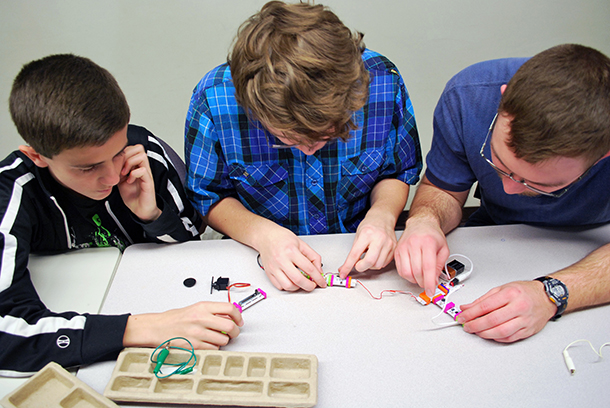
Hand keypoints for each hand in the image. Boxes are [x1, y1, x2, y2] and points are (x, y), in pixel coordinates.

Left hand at [117, 144, 161, 221]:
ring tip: (124, 173)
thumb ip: (117, 169)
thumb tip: (108, 161)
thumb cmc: (131, 195)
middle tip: (120, 167)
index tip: (116, 164)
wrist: (139, 209)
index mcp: (136, 165)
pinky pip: (143, 170)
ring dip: (130, 163)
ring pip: (142, 156)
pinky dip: (134, 173)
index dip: (123, 152)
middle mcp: (142, 167)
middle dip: (126, 155)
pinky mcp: (148, 182)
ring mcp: (146, 174)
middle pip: (138, 148)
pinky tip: (129, 180)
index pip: (132, 148)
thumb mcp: (119, 179)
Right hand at [124, 301, 243, 349]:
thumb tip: (231, 316)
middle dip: (235, 331)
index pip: (229, 308)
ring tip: (216, 338)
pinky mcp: (194, 346)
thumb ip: (213, 311)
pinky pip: (213, 349)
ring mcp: (197, 333)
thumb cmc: (175, 319)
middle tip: (233, 333)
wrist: (157, 328)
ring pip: (223, 340)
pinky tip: (208, 344)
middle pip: (230, 326)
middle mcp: (201, 318)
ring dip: (223, 341)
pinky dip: (214, 348)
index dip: (238, 316)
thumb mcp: (195, 308)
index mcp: (203, 307)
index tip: (239, 321)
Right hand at [257, 227, 325, 291]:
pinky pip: (279, 286)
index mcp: (291, 251)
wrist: (266, 236)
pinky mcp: (268, 272)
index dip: (318, 277)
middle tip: (313, 285)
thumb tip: (319, 270)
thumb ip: (313, 257)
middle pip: (298, 280)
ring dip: (298, 287)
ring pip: (288, 286)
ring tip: (302, 282)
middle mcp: (281, 260)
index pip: (308, 268)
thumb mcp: (302, 243)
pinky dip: (287, 287)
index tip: (321, 282)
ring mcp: (274, 267)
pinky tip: (292, 281)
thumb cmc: (282, 238)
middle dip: (309, 286)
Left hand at [338, 217, 396, 277]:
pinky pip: (385, 263)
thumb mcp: (358, 235)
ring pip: (378, 265)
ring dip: (370, 266)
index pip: (355, 254)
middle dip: (361, 267)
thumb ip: (353, 252)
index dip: (348, 266)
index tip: (343, 273)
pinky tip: (375, 256)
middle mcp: (379, 239)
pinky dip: (378, 263)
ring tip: (368, 257)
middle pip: (370, 262)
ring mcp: (388, 244)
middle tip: (358, 265)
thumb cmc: (370, 225)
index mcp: (367, 234)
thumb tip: (345, 267)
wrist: (383, 218)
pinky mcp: (394, 248)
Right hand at [394, 217, 449, 296]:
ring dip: (414, 280)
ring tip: (421, 278)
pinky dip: (407, 275)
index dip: (429, 282)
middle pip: (416, 271)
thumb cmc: (432, 235)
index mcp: (428, 242)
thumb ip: (440, 265)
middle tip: (428, 284)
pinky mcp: (397, 251)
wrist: (421, 224)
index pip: (428, 267)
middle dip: (423, 282)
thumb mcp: (444, 249)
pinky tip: (413, 273)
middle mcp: (414, 244)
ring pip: (406, 272)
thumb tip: (434, 280)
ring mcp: (403, 247)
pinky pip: (400, 269)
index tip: (431, 291)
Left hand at [457, 281, 555, 342]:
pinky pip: (509, 338)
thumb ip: (483, 299)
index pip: (485, 306)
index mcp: (510, 294)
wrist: (546, 298)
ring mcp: (524, 320)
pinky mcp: (528, 331)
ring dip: (484, 333)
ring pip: (500, 332)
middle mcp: (518, 307)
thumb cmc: (525, 292)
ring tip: (476, 331)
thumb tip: (466, 308)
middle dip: (475, 325)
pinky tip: (489, 334)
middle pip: (492, 320)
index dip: (470, 314)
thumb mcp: (502, 289)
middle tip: (466, 326)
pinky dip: (496, 338)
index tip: (461, 317)